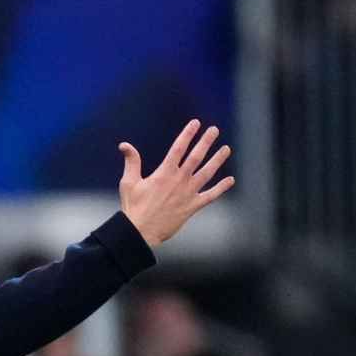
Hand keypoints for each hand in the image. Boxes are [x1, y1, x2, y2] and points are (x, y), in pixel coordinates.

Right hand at [117, 119, 234, 248]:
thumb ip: (131, 162)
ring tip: (226, 149)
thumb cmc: (134, 208)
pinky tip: (230, 180)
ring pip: (207, 173)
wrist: (141, 232)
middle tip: (214, 130)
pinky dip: (221, 188)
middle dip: (206, 142)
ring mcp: (188, 194)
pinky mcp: (192, 207)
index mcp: (164, 173)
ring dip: (217, 160)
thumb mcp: (129, 182)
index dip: (188, 134)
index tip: (196, 123)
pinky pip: (210, 196)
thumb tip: (124, 145)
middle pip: (196, 157)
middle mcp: (179, 180)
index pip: (179, 148)